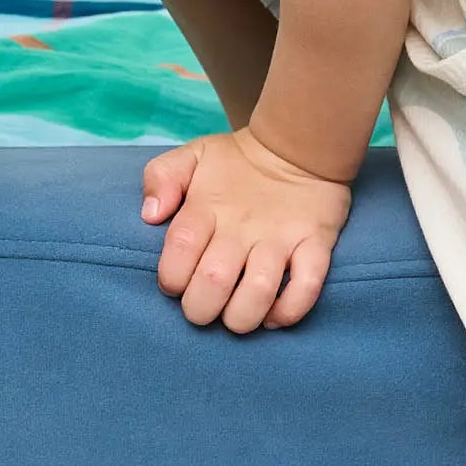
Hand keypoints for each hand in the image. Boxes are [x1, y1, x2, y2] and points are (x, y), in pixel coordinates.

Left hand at [141, 129, 351, 332]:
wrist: (298, 147)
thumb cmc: (236, 163)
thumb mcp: (192, 155)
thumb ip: (161, 176)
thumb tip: (150, 215)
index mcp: (208, 206)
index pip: (180, 248)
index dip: (171, 278)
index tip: (174, 284)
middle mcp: (243, 225)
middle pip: (215, 279)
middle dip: (201, 308)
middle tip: (202, 308)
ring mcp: (282, 237)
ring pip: (259, 290)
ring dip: (242, 317)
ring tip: (234, 318)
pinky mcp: (315, 244)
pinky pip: (307, 286)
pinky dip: (289, 311)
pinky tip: (272, 317)